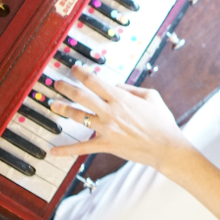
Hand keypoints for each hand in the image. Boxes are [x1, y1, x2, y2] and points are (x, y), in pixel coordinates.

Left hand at [48, 63, 190, 170]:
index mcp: (120, 98)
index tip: (74, 68)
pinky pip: (82, 147)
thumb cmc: (162, 122)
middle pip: (81, 96)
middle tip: (57, 83)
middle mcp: (109, 111)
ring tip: (54, 105)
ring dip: (64, 109)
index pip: (94, 81)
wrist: (166, 147)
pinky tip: (53, 151)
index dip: (81, 73)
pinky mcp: (106, 145)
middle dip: (66, 87)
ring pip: (78, 117)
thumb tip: (116, 86)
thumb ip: (131, 89)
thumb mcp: (152, 97)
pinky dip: (66, 150)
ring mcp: (105, 129)